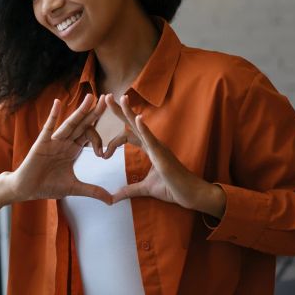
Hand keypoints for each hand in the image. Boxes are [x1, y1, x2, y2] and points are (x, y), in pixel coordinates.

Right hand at [8, 94, 114, 205]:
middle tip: (107, 98)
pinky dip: (53, 115)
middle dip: (95, 112)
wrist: (27, 189)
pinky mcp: (42, 143)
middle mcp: (65, 142)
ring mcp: (53, 141)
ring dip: (80, 110)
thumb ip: (93, 191)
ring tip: (91, 97)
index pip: (89, 135)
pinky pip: (48, 127)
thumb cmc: (47, 185)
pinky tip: (57, 103)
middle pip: (83, 124)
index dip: (99, 137)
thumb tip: (112, 201)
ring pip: (70, 123)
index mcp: (73, 149)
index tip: (104, 149)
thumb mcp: (74, 188)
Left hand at [102, 94, 225, 217]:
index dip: (114, 140)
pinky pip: (151, 139)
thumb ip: (129, 190)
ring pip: (140, 126)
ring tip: (121, 98)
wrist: (191, 195)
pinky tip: (137, 118)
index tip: (103, 154)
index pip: (128, 136)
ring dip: (129, 112)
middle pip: (132, 124)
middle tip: (106, 96)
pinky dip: (144, 128)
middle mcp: (153, 144)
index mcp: (150, 149)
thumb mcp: (145, 189)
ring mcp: (158, 147)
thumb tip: (113, 198)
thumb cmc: (173, 188)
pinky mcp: (162, 154)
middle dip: (119, 110)